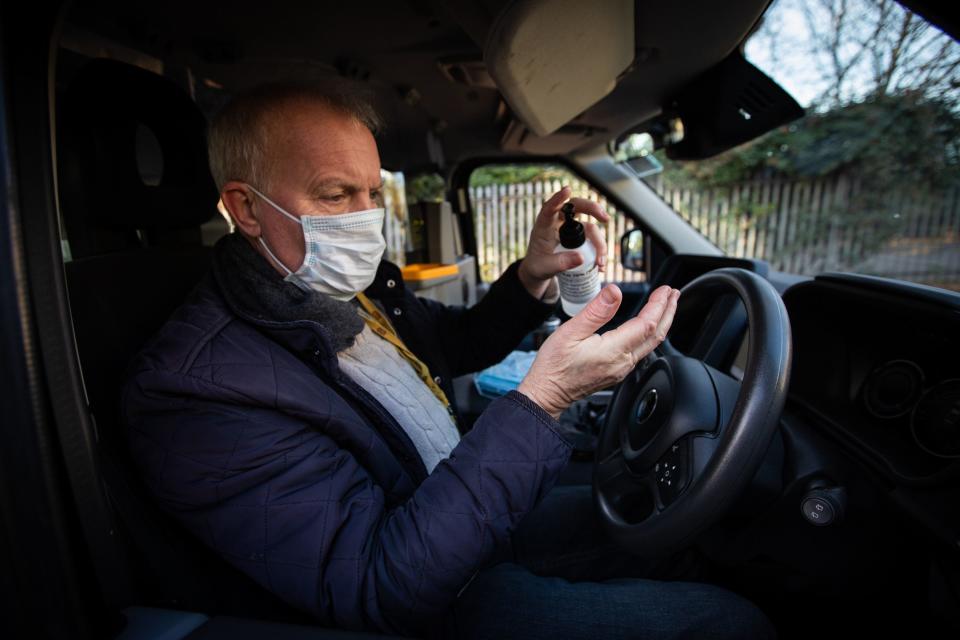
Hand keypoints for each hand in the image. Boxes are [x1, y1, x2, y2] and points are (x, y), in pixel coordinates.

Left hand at [517, 186, 609, 299]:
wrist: (539, 270)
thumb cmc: (537, 265)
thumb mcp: (544, 268)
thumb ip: (561, 263)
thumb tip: (581, 258)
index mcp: (544, 226)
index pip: (549, 208)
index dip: (558, 198)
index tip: (567, 190)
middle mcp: (558, 222)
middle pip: (576, 206)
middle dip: (592, 209)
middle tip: (605, 218)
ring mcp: (570, 228)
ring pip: (589, 226)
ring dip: (599, 242)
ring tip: (600, 263)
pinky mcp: (578, 236)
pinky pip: (592, 238)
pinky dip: (599, 249)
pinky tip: (600, 265)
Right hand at [517, 284, 679, 418]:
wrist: (547, 392)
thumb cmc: (554, 365)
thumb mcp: (570, 332)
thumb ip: (596, 312)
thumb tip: (615, 292)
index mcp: (613, 351)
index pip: (646, 324)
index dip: (658, 305)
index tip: (665, 290)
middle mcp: (622, 362)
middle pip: (656, 335)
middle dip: (668, 312)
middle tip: (674, 293)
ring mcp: (621, 369)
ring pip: (651, 344)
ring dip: (662, 322)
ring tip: (666, 306)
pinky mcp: (617, 372)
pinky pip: (642, 351)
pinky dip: (650, 334)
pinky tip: (648, 326)